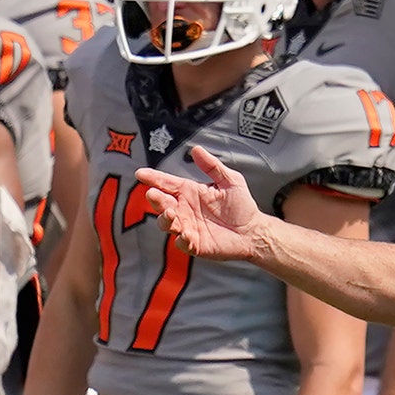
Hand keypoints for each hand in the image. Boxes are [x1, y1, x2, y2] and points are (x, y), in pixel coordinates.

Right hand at [136, 146, 263, 260]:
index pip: (167, 183)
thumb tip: (196, 149)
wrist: (253, 230)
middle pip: (162, 203)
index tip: (141, 174)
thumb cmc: (241, 205)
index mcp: (190, 192)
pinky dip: (181, 239)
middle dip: (155, 199)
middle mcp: (184, 209)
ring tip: (170, 213)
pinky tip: (186, 234)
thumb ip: (212, 166)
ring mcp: (188, 227)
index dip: (153, 178)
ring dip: (165, 219)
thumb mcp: (230, 180)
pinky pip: (182, 243)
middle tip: (153, 194)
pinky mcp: (195, 244)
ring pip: (166, 223)